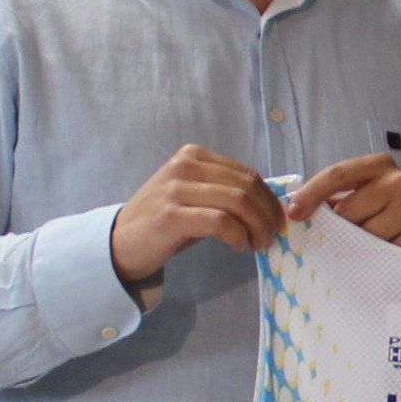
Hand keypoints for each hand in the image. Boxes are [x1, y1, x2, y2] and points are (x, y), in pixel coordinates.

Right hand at [111, 144, 283, 281]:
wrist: (121, 241)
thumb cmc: (166, 220)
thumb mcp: (197, 196)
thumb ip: (227, 191)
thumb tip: (273, 204)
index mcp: (194, 155)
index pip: (247, 174)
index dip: (270, 199)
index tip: (278, 221)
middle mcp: (185, 165)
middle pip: (247, 186)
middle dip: (268, 214)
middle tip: (272, 237)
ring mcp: (176, 188)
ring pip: (238, 202)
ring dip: (257, 227)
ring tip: (259, 244)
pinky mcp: (171, 214)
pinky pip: (221, 222)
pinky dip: (238, 235)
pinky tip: (239, 246)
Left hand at [286, 154, 400, 251]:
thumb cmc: (381, 213)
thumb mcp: (359, 197)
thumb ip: (330, 199)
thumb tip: (292, 212)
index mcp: (378, 165)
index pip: (336, 174)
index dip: (311, 193)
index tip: (293, 214)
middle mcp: (399, 180)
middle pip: (347, 209)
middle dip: (338, 227)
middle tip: (345, 236)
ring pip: (362, 233)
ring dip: (357, 245)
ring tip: (367, 245)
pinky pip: (381, 252)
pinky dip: (375, 258)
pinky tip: (382, 254)